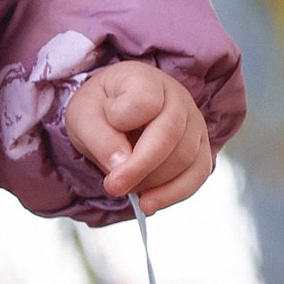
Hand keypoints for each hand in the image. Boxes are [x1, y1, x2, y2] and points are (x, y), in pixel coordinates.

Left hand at [66, 61, 213, 210]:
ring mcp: (194, 123)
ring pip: (184, 159)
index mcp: (145, 80)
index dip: (120, 122)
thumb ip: (99, 138)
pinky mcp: (200, 148)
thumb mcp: (83, 117)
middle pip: (170, 135)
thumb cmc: (99, 110)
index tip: (98, 133)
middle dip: (139, 168)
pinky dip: (173, 195)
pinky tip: (149, 203)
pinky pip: (198, 175)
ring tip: (125, 186)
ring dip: (152, 182)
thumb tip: (121, 167)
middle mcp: (178, 97)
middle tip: (112, 186)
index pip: (144, 102)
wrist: (114, 112)